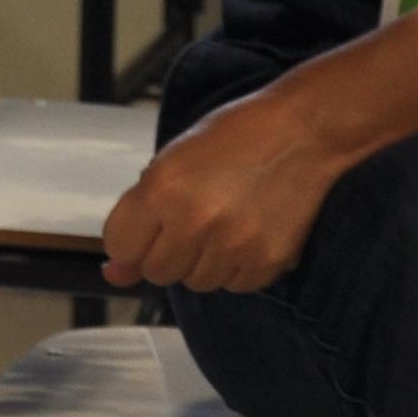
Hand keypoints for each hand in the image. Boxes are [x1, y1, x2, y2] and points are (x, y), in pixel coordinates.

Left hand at [97, 81, 352, 296]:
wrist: (303, 131)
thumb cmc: (237, 136)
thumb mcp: (172, 162)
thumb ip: (137, 217)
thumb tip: (114, 272)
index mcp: (162, 188)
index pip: (121, 245)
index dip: (132, 235)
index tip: (148, 224)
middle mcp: (194, 221)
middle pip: (156, 271)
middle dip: (166, 249)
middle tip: (191, 217)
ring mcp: (233, 245)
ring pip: (194, 282)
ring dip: (201, 259)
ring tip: (223, 220)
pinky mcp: (266, 262)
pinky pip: (233, 286)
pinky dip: (235, 266)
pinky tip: (246, 232)